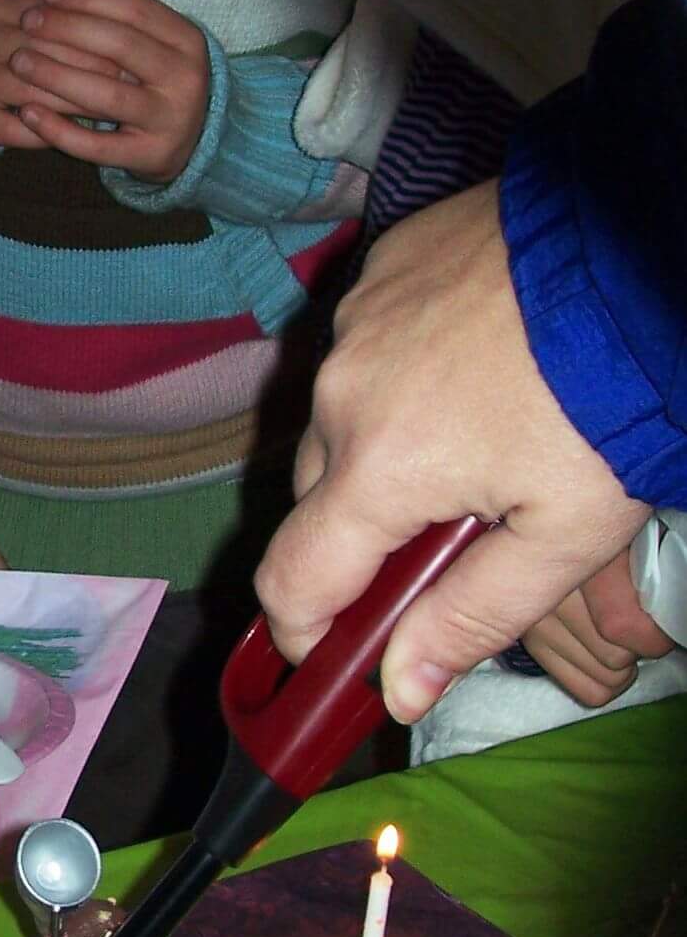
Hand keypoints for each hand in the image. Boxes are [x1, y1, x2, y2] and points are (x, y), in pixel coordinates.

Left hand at [8, 0, 210, 182]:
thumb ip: (121, 18)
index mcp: (188, 40)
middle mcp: (185, 78)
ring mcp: (170, 120)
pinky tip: (27, 113)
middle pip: (120, 46)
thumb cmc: (157, 81)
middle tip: (27, 22)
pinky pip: (97, 146)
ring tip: (19, 62)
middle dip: (68, 30)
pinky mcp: (150, 156)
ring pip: (107, 95)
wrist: (192, 143)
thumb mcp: (154, 45)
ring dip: (57, 76)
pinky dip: (59, 130)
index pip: (134, 9)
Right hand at [254, 184, 649, 722]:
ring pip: (339, 418)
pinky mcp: (385, 265)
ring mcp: (358, 320)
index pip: (293, 579)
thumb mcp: (564, 532)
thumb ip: (473, 615)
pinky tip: (473, 365)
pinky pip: (366, 345)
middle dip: (361, 535)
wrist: (643, 246)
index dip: (302, 631)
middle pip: (316, 500)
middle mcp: (341, 392)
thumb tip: (400, 690)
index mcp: (379, 470)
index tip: (332, 650)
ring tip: (472, 439)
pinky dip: (401, 374)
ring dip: (381, 449)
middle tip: (444, 539)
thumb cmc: (611, 400)